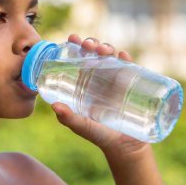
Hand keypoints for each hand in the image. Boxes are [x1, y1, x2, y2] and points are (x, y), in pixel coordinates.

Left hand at [51, 34, 146, 156]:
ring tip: (103, 50)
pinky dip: (126, 58)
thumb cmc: (99, 134)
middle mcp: (97, 76)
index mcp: (83, 81)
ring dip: (106, 47)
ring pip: (110, 55)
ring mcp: (115, 79)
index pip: (77, 58)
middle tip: (88, 46)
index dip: (75, 46)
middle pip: (94, 53)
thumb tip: (54, 106)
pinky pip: (129, 66)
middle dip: (91, 43)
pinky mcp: (131, 84)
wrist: (125, 146)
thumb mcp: (82, 125)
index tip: (72, 38)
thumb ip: (68, 118)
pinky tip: (123, 56)